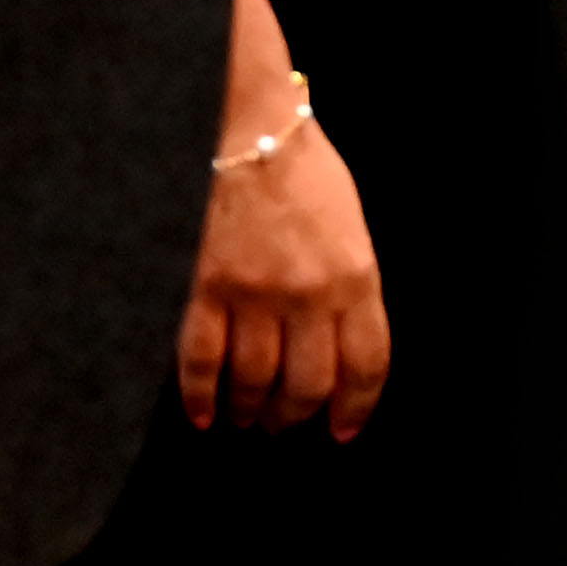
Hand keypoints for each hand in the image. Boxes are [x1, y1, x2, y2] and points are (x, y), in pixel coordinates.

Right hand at [179, 117, 389, 439]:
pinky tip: (204, 415)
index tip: (342, 432)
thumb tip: (339, 360)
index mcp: (356, 278)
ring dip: (250, 411)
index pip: (365, 367)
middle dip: (296, 418)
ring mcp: (257, 292)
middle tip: (284, 424)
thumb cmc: (311, 182)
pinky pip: (202, 359)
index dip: (355, 410)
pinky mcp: (209, 285)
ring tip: (247, 418)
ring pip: (254, 383)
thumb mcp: (355, 235)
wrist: (257, 133)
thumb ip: (353, 294)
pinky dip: (201, 397)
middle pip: (307, 387)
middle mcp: (310, 292)